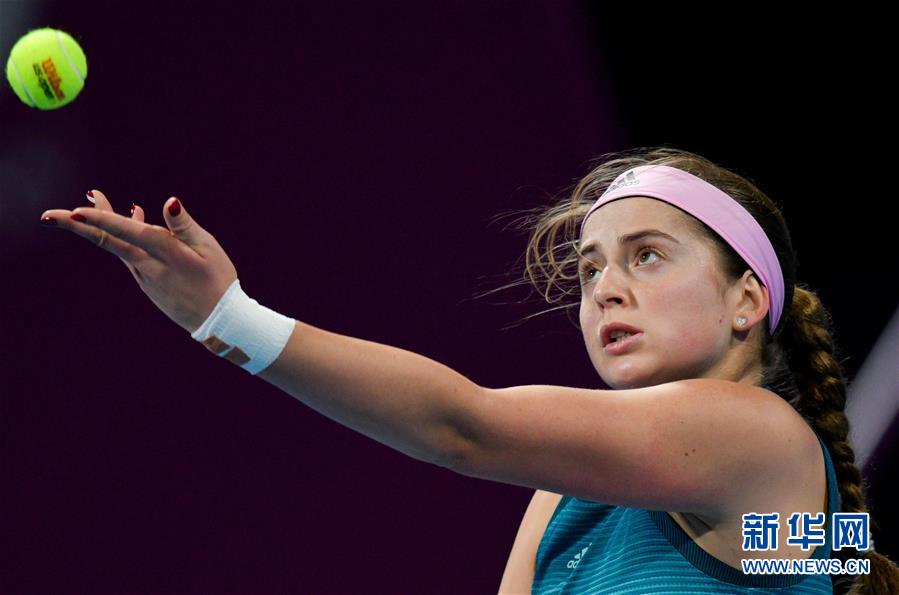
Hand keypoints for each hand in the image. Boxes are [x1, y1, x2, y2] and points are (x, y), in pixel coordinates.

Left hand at [41, 191, 237, 334]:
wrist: (218, 321)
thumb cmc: (218, 281)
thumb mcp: (208, 248)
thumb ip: (184, 225)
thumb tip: (168, 201)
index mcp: (164, 253)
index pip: (127, 232)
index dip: (102, 219)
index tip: (78, 209)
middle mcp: (146, 266)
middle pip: (106, 242)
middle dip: (77, 226)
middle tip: (48, 215)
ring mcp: (144, 276)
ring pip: (117, 245)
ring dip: (103, 222)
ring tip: (96, 196)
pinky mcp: (147, 283)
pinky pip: (130, 254)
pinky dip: (125, 235)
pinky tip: (135, 216)